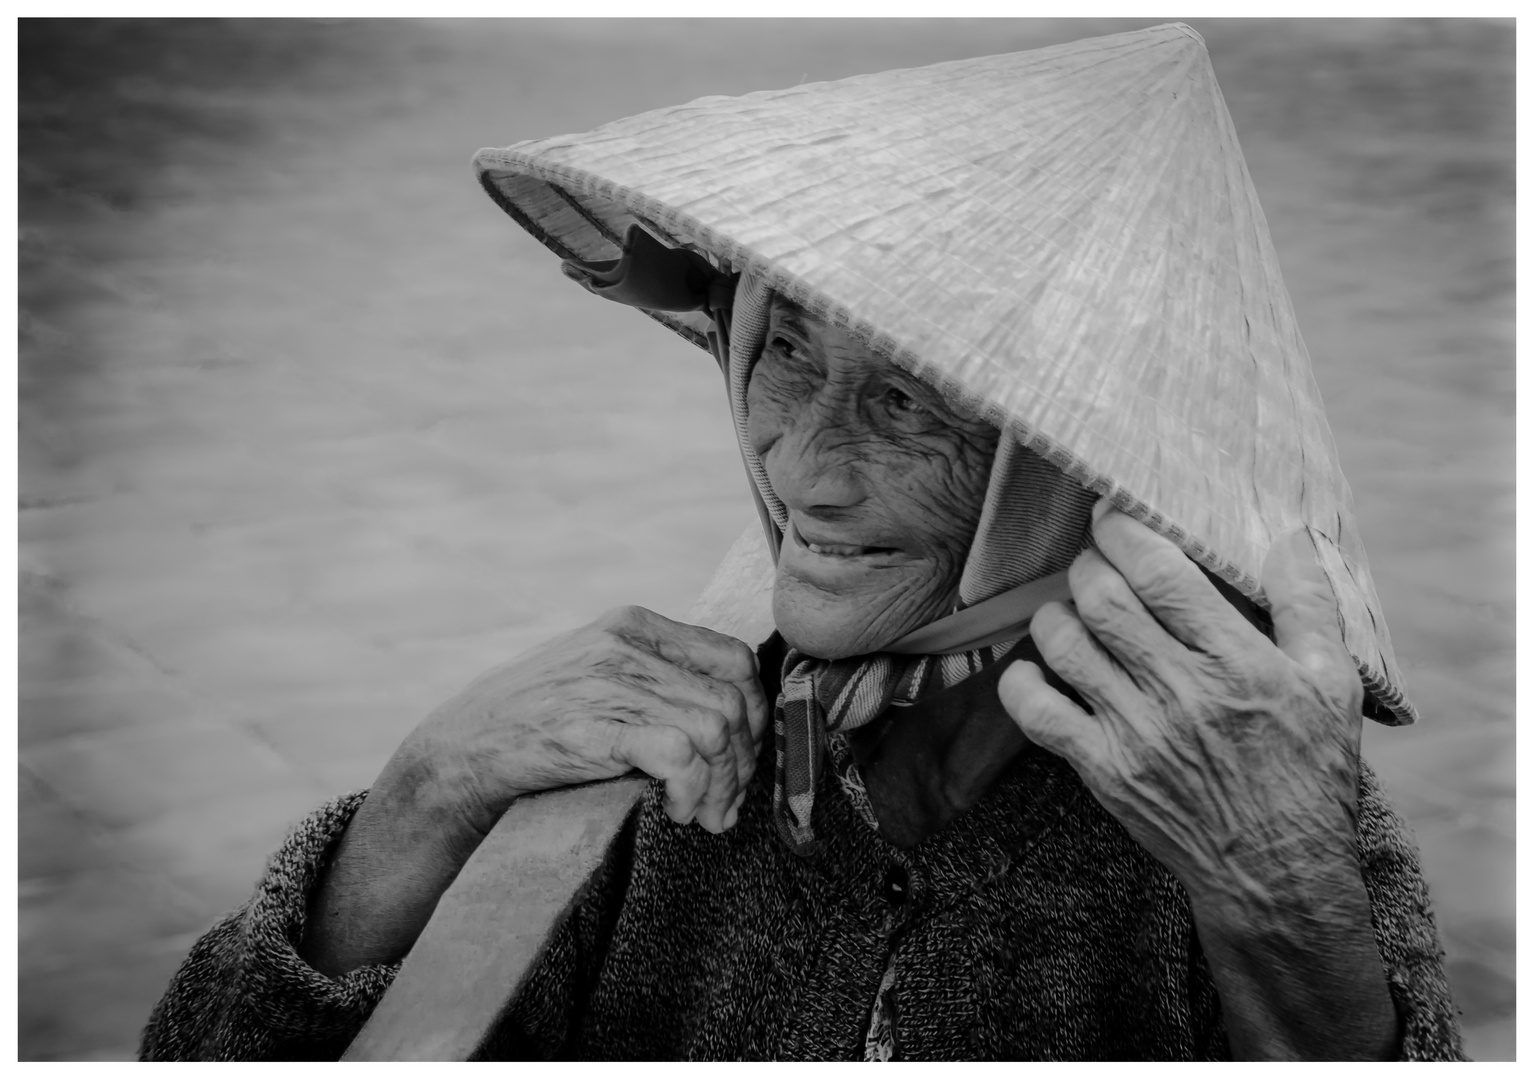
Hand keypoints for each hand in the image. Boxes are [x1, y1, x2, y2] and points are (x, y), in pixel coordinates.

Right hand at [302, 606, 767, 975]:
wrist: (461, 750)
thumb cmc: (537, 721)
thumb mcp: (599, 675)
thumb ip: (657, 678)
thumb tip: (735, 716)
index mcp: (634, 624)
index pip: (733, 657)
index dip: (755, 713)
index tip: (744, 757)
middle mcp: (627, 644)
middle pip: (732, 698)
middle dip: (743, 761)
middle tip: (727, 804)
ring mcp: (610, 682)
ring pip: (716, 729)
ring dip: (722, 784)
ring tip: (703, 814)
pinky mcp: (596, 727)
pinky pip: (683, 756)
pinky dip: (693, 792)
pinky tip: (678, 812)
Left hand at [997, 504, 1365, 904]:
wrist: (1278, 875)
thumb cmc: (1309, 774)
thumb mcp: (1335, 686)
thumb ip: (1311, 606)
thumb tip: (1291, 537)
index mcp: (1237, 662)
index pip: (1160, 572)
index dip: (1124, 529)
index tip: (1113, 514)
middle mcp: (1180, 691)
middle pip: (1102, 597)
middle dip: (1090, 565)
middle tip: (1099, 564)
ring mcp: (1134, 732)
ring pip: (1063, 643)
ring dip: (1058, 615)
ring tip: (1076, 614)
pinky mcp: (1102, 771)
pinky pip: (1035, 712)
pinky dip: (1022, 681)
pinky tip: (1039, 669)